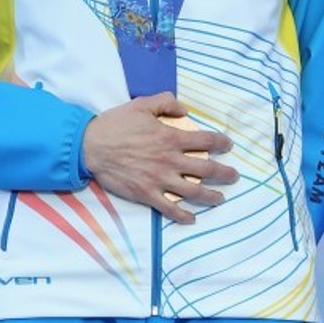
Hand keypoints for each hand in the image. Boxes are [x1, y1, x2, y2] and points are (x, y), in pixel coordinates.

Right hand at [82, 92, 238, 223]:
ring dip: (211, 196)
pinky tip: (192, 219)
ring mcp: (160, 180)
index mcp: (171, 138)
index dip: (221, 143)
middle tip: (234, 176)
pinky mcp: (147, 194)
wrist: (89, 147)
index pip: (206, 141)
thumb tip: (185, 109)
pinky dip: (183, 215)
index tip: (228, 146)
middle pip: (206, 169)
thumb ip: (166, 103)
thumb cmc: (115, 124)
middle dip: (224, 174)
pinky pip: (169, 208)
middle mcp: (170, 160)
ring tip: (221, 198)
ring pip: (193, 191)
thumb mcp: (141, 105)